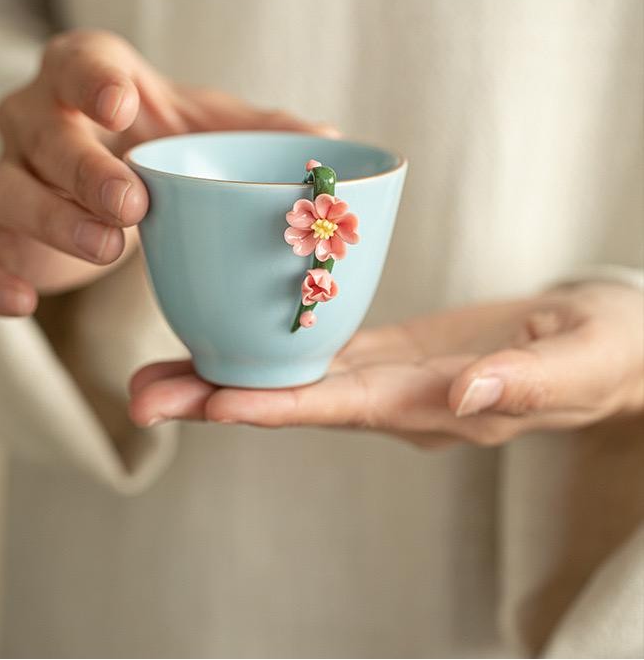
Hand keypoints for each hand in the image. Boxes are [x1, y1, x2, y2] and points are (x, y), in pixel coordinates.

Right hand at [0, 29, 334, 315]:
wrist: (119, 184)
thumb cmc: (170, 145)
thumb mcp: (216, 130)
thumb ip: (268, 134)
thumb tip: (333, 142)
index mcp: (90, 77)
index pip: (76, 59)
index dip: (91, 78)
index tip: (123, 102)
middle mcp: (35, 119)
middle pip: (36, 129)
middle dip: (81, 166)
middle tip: (133, 205)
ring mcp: (9, 177)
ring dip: (48, 220)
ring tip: (111, 251)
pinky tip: (23, 303)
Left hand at [129, 281, 642, 445]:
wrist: (607, 343)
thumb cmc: (603, 349)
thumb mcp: (579, 360)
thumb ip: (525, 383)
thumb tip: (463, 399)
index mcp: (440, 407)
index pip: (345, 407)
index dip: (278, 405)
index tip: (211, 402)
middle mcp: (400, 401)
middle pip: (298, 399)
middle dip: (220, 398)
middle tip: (141, 395)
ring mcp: (390, 379)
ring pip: (296, 377)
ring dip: (225, 376)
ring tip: (153, 373)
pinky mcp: (389, 351)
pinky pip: (319, 349)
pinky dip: (267, 345)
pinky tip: (221, 332)